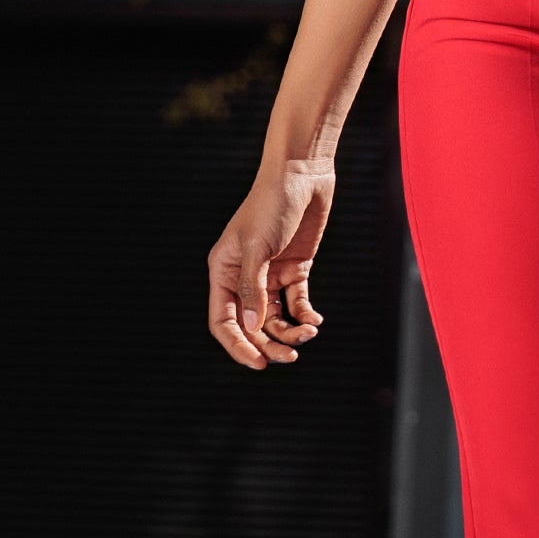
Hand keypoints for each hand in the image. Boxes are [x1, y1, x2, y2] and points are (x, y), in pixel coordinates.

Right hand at [207, 159, 334, 367]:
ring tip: (308, 333)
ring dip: (290, 332)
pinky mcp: (295, 268)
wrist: (302, 174)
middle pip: (251, 325)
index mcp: (223, 271)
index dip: (238, 345)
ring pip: (275, 318)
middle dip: (268, 344)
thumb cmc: (272, 204)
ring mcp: (270, 273)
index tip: (258, 364)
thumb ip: (253, 289)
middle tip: (290, 357)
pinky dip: (305, 316)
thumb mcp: (259, 247)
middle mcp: (244, 276)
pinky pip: (297, 303)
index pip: (223, 320)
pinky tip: (315, 321)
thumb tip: (254, 329)